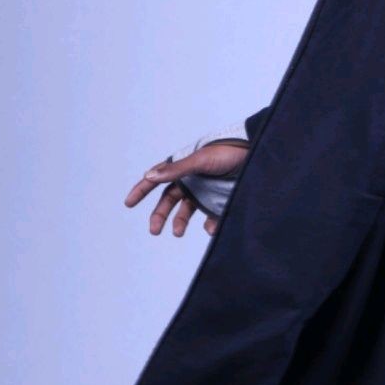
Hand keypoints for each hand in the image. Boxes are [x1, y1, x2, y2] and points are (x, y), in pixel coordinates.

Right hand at [125, 137, 247, 238]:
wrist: (257, 154)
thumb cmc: (227, 152)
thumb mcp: (200, 160)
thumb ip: (176, 170)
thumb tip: (149, 175)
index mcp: (182, 168)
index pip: (156, 179)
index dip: (141, 190)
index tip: (128, 203)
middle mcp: (191, 181)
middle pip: (169, 201)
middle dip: (159, 215)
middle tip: (154, 230)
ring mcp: (205, 192)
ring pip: (186, 212)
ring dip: (179, 222)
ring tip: (177, 233)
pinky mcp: (220, 203)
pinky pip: (210, 218)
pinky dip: (209, 225)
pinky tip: (211, 227)